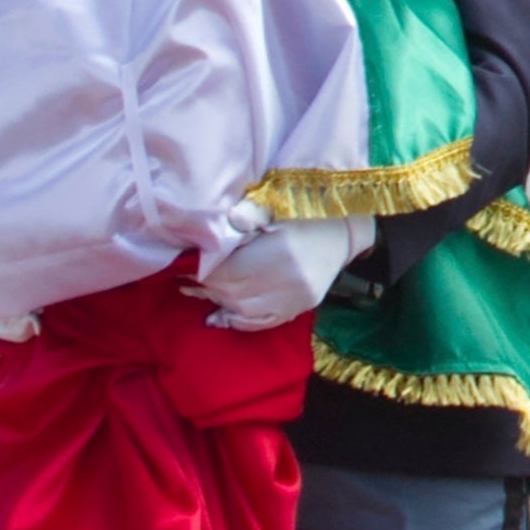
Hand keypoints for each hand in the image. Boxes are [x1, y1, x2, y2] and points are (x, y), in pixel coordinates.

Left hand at [186, 212, 372, 331]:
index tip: (186, 266)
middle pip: (233, 293)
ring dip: (220, 303)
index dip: (203, 271)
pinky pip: (263, 323)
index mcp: (279, 253)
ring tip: (203, 293)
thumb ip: (246, 216)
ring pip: (244, 310)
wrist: (343, 231)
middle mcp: (288, 281)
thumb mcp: (274, 206)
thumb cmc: (303, 214)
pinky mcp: (302, 307)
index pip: (228, 272)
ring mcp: (296, 298)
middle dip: (207, 288)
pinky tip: (223, 315)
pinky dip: (239, 321)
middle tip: (188, 281)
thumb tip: (216, 229)